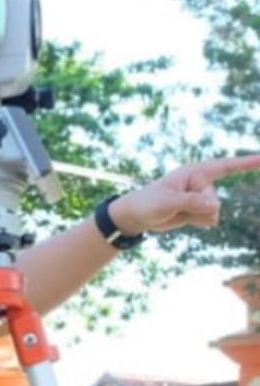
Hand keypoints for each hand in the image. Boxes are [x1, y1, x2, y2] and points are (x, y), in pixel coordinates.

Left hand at [110, 154, 259, 235]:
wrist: (138, 216)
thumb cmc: (148, 203)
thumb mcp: (167, 202)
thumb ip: (192, 203)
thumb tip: (216, 207)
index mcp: (194, 172)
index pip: (225, 166)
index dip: (246, 163)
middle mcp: (201, 183)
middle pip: (214, 200)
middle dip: (197, 208)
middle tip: (174, 205)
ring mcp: (202, 197)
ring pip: (214, 213)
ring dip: (197, 216)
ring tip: (177, 210)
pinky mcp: (201, 209)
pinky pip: (210, 220)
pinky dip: (198, 222)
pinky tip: (184, 217)